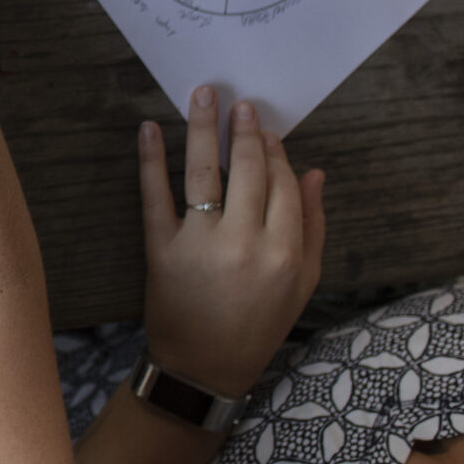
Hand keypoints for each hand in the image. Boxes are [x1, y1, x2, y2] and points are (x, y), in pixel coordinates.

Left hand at [139, 87, 325, 397]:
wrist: (204, 366)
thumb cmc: (259, 322)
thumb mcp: (302, 283)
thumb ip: (314, 227)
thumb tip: (315, 172)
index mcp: (285, 252)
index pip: (281, 184)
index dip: (274, 152)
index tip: (266, 130)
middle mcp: (244, 243)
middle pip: (246, 171)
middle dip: (244, 132)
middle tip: (240, 105)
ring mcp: (200, 244)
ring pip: (203, 172)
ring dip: (202, 128)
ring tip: (203, 96)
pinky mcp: (161, 249)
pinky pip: (154, 195)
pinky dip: (150, 158)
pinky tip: (149, 128)